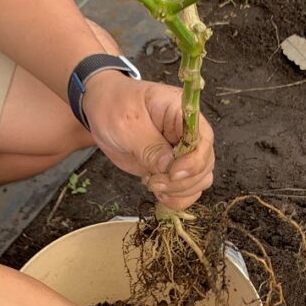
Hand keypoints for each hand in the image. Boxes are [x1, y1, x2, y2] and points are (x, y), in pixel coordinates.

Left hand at [82, 72, 215, 209]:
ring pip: (200, 180)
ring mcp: (181, 152)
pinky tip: (159, 194)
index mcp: (181, 113)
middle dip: (182, 181)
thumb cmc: (113, 107)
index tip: (173, 173)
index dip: (194, 161)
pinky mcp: (171, 168)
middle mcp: (188, 133)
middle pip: (205, 164)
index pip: (204, 139)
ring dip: (180, 191)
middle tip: (155, 182)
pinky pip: (186, 189)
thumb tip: (169, 167)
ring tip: (153, 186)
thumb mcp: (127, 123)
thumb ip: (149, 146)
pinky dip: (176, 198)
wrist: (100, 111)